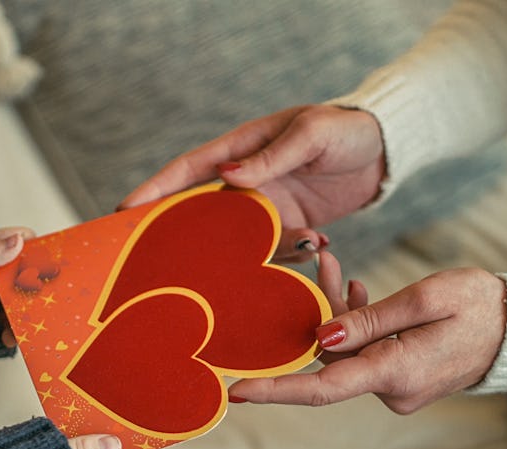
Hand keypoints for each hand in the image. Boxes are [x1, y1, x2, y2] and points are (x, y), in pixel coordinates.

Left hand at [0, 226, 35, 346]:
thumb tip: (19, 240)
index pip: (23, 243)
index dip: (38, 252)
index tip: (49, 267)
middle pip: (26, 276)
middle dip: (35, 291)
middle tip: (40, 304)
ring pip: (18, 302)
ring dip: (23, 316)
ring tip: (18, 328)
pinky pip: (6, 322)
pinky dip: (11, 330)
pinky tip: (8, 338)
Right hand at [119, 105, 385, 235]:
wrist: (383, 149)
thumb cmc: (344, 128)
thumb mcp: (310, 134)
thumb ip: (270, 157)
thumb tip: (227, 176)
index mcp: (239, 150)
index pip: (187, 171)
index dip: (154, 191)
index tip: (123, 211)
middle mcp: (245, 181)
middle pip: (200, 212)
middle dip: (179, 235)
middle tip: (157, 262)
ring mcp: (265, 206)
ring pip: (239, 238)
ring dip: (253, 252)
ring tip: (271, 255)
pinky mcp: (288, 225)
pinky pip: (274, 248)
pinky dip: (287, 254)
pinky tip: (307, 252)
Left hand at [228, 256, 506, 413]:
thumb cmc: (481, 306)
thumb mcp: (425, 299)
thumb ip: (368, 320)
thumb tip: (319, 336)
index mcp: (395, 371)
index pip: (322, 388)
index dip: (277, 390)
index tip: (238, 391)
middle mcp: (391, 388)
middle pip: (331, 358)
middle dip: (314, 315)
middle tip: (316, 263)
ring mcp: (396, 386)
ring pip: (345, 350)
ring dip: (335, 312)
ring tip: (333, 266)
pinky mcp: (399, 376)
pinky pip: (363, 351)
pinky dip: (354, 323)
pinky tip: (355, 290)